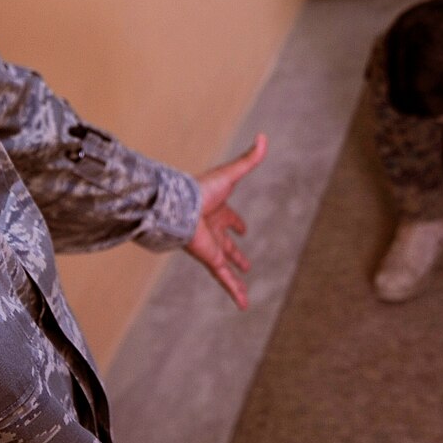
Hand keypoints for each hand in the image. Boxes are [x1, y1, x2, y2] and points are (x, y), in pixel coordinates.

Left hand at [184, 134, 265, 307]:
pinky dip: (234, 291)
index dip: (236, 223)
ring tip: (243, 293)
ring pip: (226, 266)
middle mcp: (212, 229)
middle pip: (227, 244)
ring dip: (235, 278)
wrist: (178, 207)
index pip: (229, 219)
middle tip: (243, 263)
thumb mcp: (230, 173)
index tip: (243, 229)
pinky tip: (243, 305)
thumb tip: (264, 137)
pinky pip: (224, 279)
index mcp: (216, 210)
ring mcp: (211, 246)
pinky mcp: (209, 260)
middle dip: (235, 253)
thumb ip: (248, 159)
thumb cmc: (201, 189)